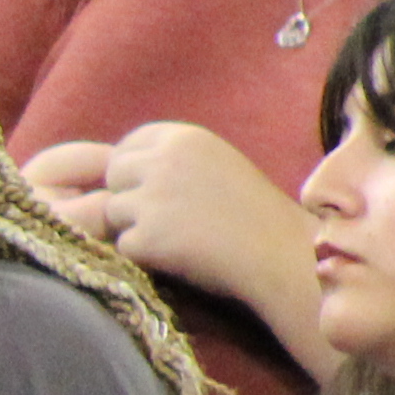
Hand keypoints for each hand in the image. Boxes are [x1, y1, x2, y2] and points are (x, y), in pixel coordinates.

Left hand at [26, 117, 303, 327]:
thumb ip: (172, 157)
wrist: (282, 254)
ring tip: (180, 238)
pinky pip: (124, 245)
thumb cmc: (252, 212)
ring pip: (113, 211)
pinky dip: (144, 255)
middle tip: (166, 219)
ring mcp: (153, 198)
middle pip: (114, 175)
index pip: (128, 145)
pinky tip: (180, 257)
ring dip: (135, 227)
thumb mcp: (214, 162)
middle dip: (129, 196)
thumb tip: (116, 163)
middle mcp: (163, 160)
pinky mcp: (147, 237)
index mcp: (182, 137)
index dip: (134, 171)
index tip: (154, 191)